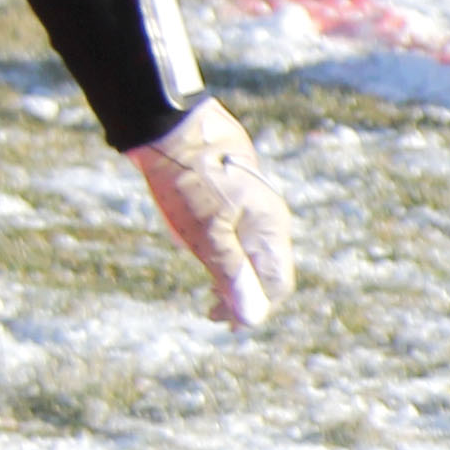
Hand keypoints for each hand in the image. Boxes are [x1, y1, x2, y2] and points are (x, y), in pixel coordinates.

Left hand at [125, 96, 295, 330]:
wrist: (172, 125)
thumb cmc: (190, 180)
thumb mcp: (207, 234)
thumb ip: (232, 276)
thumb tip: (251, 319)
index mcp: (271, 228)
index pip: (277, 283)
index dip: (255, 308)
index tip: (226, 324)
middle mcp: (269, 217)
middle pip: (266, 269)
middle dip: (244, 295)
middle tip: (211, 312)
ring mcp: (253, 204)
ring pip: (252, 251)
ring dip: (233, 275)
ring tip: (207, 289)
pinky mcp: (234, 192)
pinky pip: (239, 233)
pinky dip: (225, 252)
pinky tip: (204, 250)